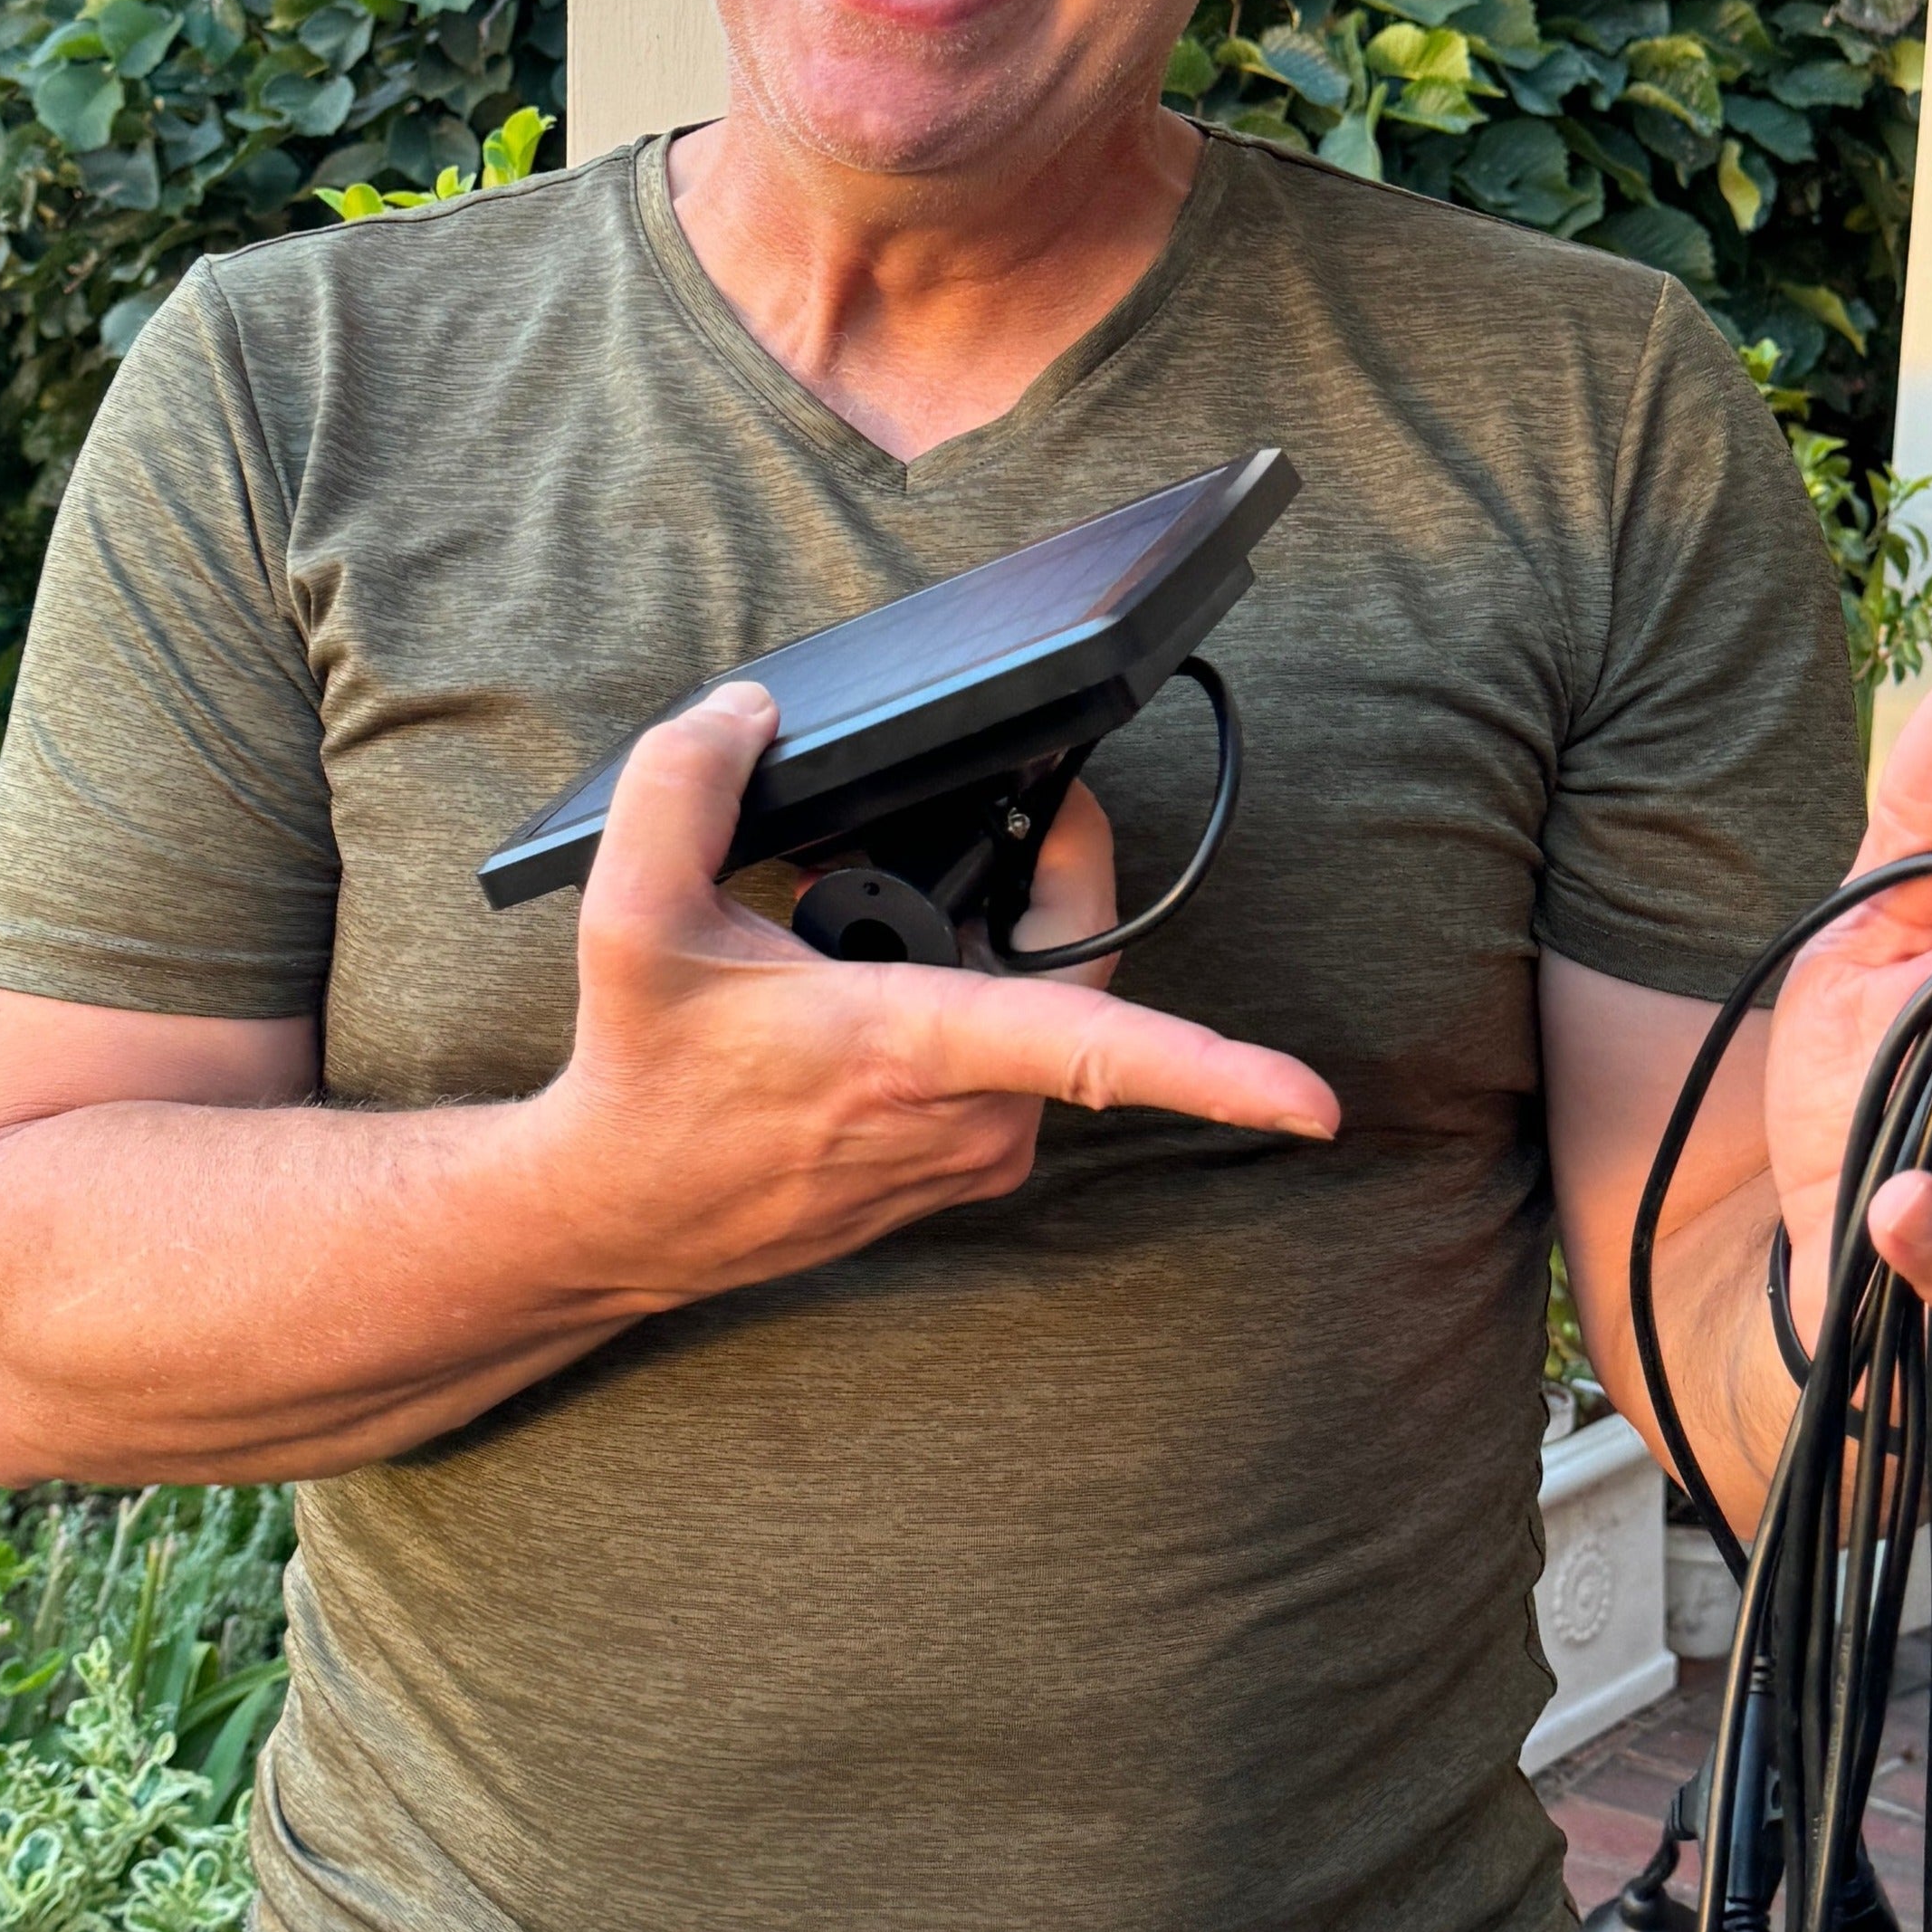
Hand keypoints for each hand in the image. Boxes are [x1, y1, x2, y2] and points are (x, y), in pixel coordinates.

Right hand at [529, 681, 1337, 1310]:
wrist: (619, 1217)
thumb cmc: (642, 1079)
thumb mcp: (627, 913)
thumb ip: (683, 783)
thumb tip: (751, 713)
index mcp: (915, 1051)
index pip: (1094, 1049)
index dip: (1219, 1069)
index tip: (1312, 1099)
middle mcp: (968, 1117)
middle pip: (1080, 969)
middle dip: (1045, 872)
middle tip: (994, 809)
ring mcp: (971, 1153)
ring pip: (1045, 1016)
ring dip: (991, 942)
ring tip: (890, 905)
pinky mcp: (965, 1173)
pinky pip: (1014, 1062)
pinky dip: (971, 1003)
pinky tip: (882, 978)